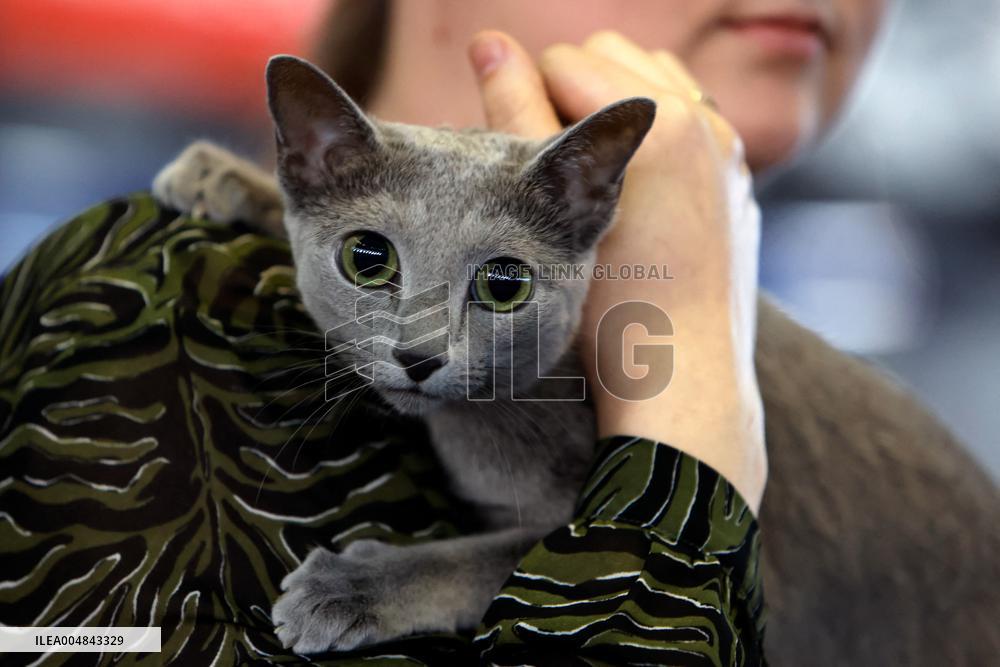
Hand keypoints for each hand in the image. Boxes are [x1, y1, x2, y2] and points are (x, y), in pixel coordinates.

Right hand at [469, 31, 765, 510]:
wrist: (682, 382)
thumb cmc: (608, 307)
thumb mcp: (548, 212)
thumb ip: (516, 115)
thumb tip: (487, 40)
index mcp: (658, 121)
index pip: (563, 62)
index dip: (526, 105)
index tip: (522, 162)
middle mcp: (705, 123)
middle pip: (610, 58)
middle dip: (570, 94)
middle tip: (552, 164)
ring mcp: (728, 151)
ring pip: (653, 83)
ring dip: (612, 106)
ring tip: (591, 173)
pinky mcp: (736, 181)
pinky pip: (689, 121)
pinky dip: (652, 134)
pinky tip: (633, 188)